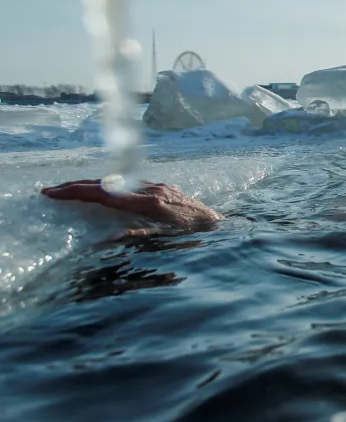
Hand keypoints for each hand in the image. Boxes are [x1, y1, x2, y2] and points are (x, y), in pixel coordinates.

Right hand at [41, 179, 220, 230]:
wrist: (217, 222)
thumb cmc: (192, 236)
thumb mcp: (165, 241)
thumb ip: (137, 236)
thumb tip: (107, 238)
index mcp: (147, 202)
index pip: (103, 193)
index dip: (75, 192)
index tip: (53, 193)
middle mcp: (150, 189)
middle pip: (105, 183)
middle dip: (76, 186)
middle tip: (52, 191)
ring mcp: (156, 185)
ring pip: (116, 181)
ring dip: (91, 185)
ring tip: (70, 191)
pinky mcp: (161, 186)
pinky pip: (129, 183)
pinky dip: (109, 186)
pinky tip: (101, 191)